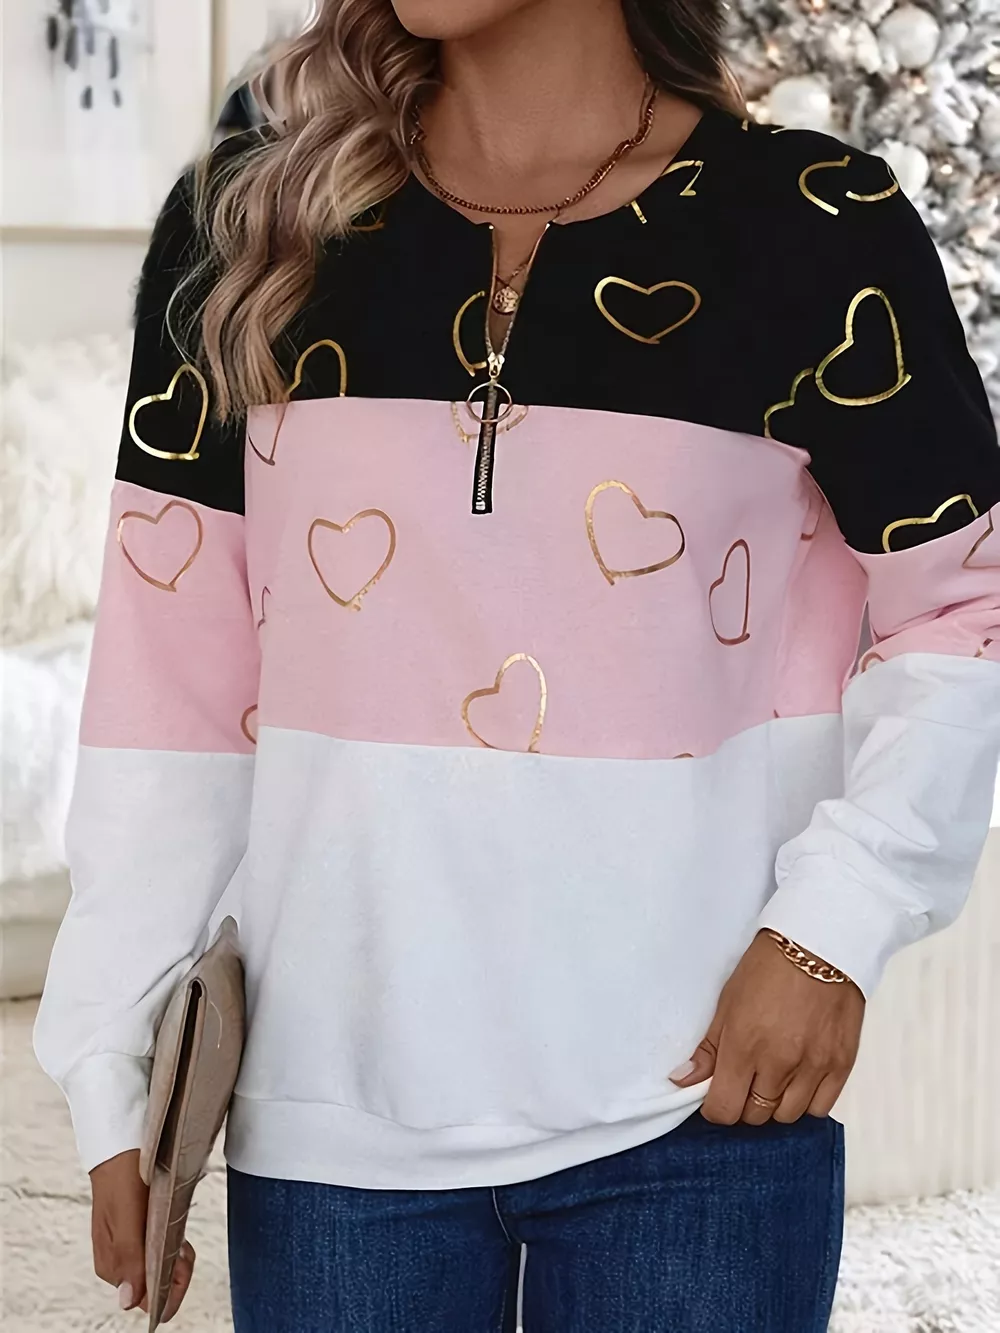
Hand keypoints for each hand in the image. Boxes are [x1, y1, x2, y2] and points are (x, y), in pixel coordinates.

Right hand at [90, 1149, 194, 1321]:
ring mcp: (130, 1246)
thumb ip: (129, 1257)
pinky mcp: (140, 1232)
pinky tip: (177, 1231)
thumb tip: (128, 1302)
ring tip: (182, 1236)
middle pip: (154, 1286)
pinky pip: (161, 1250)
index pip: (143, 1299)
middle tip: (184, 1245)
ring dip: (177, 1257)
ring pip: (161, 1269)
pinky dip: (173, 1244)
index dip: (169, 1287)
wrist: (122, 1144)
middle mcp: (119, 1261)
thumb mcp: (126, 1216)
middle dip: (176, 1271)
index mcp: (111, 1265)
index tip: (182, 1262)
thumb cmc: (122, 1176)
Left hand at [669, 929, 864, 1123]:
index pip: (724, 1109)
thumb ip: (708, 1049)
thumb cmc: (769, 967)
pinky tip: (798, 1080)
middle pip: (754, 1116)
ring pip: (786, 1116)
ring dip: (774, 1103)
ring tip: (772, 1077)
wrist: (819, 944)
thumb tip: (684, 1080)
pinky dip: (806, 1101)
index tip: (716, 1094)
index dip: (716, 1106)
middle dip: (744, 1102)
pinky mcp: (841, 1065)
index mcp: (744, 1046)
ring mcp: (812, 1067)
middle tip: (745, 1079)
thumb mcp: (727, 1002)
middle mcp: (778, 1063)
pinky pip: (820, 1108)